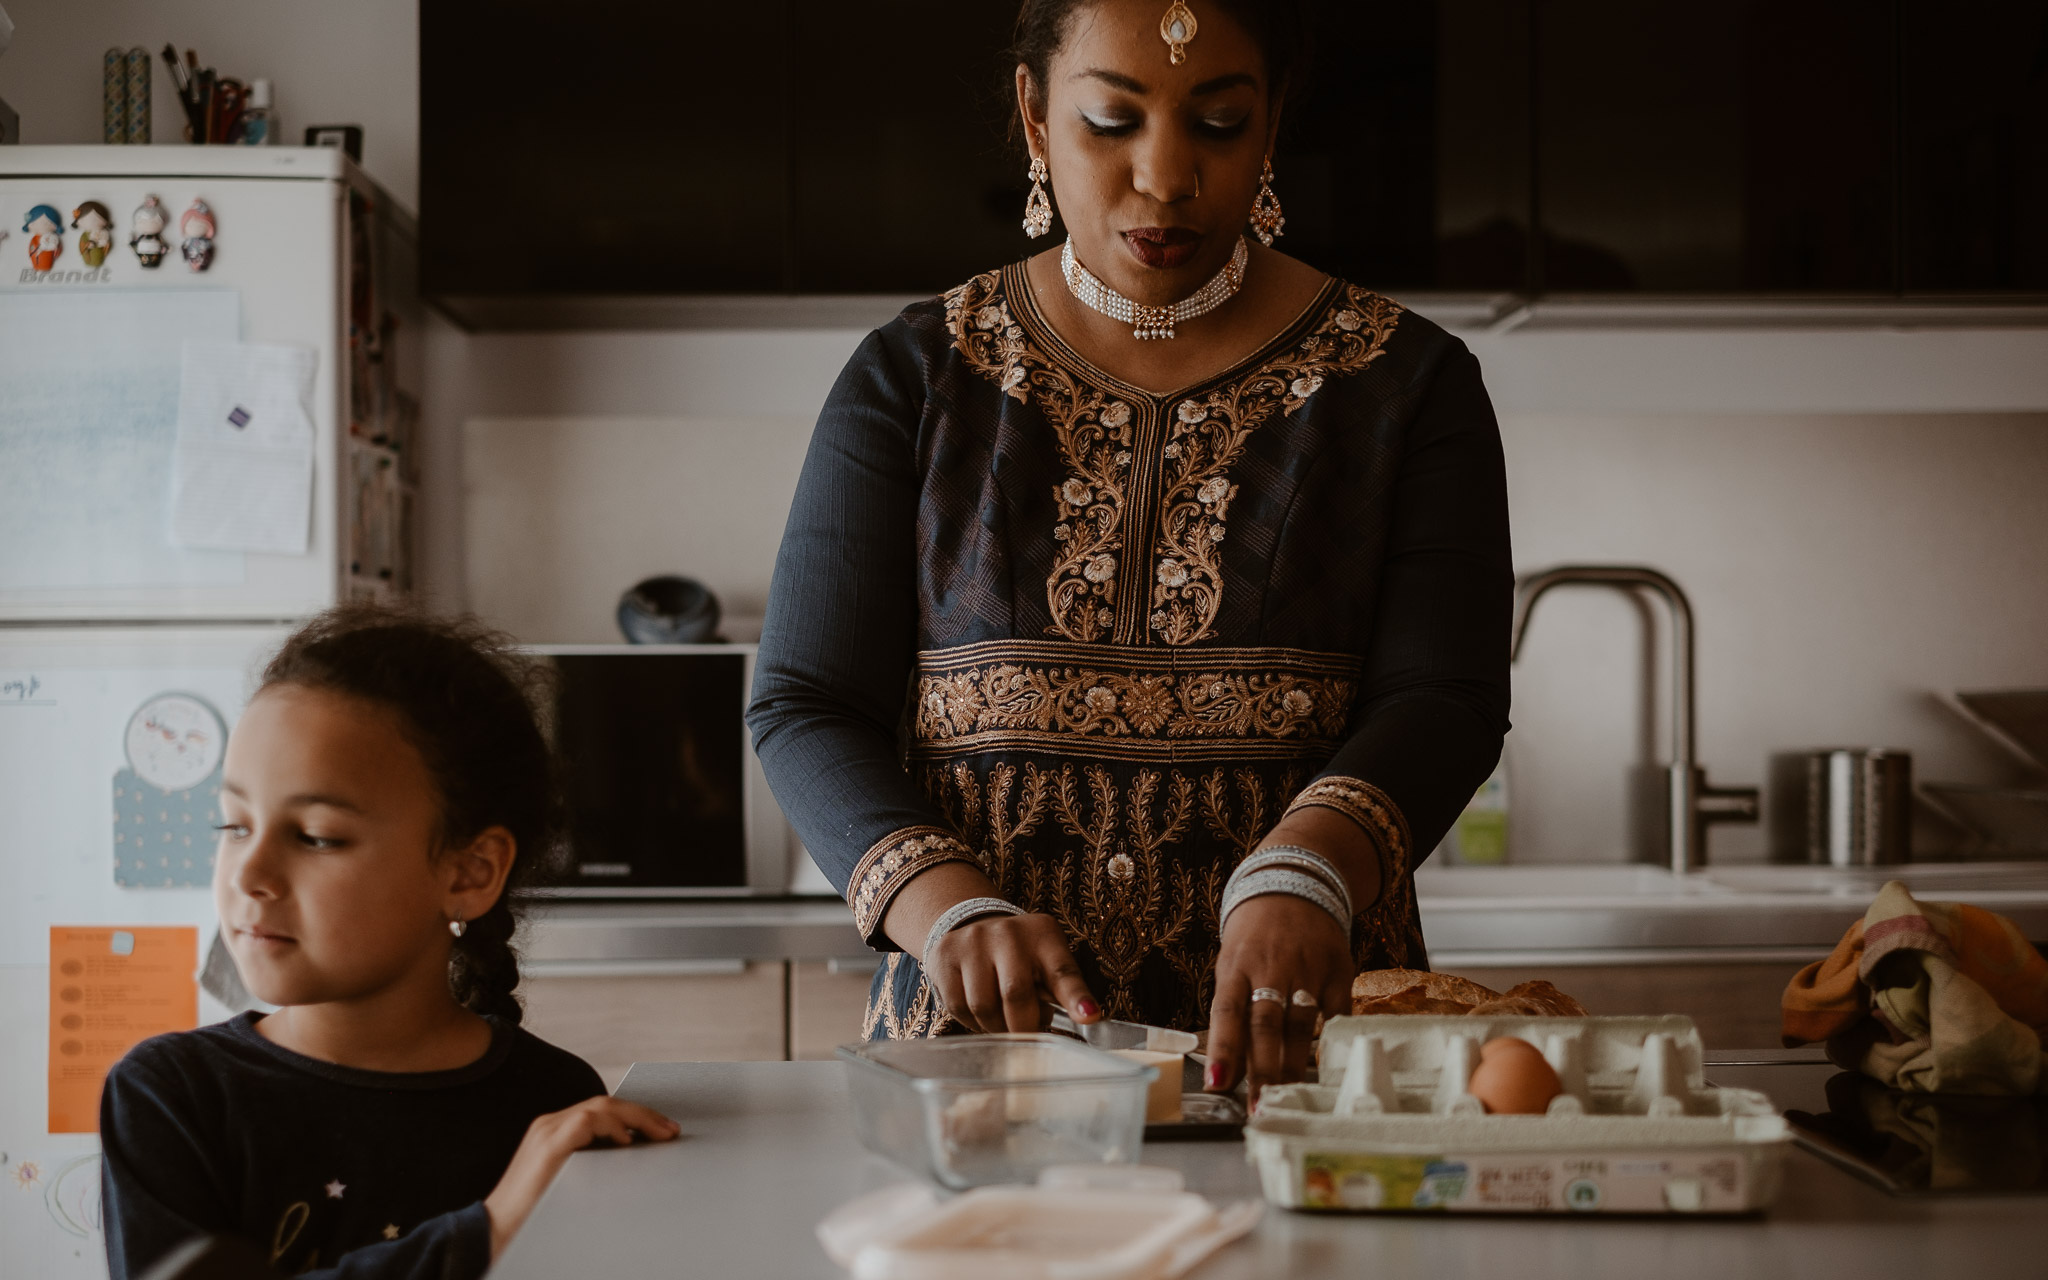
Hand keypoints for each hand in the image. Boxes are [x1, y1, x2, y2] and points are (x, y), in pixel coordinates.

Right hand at [484, 1095, 678, 1257]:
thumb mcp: (571, 1183)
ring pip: (601, 1107)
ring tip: (660, 1133)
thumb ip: (594, 1166)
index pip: (601, 1111)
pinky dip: (612, 1126)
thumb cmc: (533, 1214)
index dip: (634, 1117)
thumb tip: (631, 1160)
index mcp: (554, 1131)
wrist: (496, 1231)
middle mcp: (549, 1124)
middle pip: (605, 1104)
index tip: (661, 1131)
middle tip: (671, 1130)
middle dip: (643, 1115)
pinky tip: (628, 1141)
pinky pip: (587, 1121)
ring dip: (637, 1118)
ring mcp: (547, 1131)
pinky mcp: (548, 1144)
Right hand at [925, 911, 1100, 1032]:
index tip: (1090, 1017)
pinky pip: (957, 1006)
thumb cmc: (1020, 955)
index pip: (1062, 970)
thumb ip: (1060, 990)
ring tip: (1004, 1022)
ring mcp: (973, 942)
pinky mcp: (944, 955)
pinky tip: (981, 1015)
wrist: (972, 925)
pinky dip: (972, 1022)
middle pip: (1016, 994)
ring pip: (983, 1006)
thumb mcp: (1047, 961)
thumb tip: (1080, 1021)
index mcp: (1043, 936)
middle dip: (1024, 1027)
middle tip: (1028, 1037)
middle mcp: (1008, 934)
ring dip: (996, 1027)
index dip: (1076, 997)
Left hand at [1204, 893, 1352, 1100]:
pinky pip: (1336, 1013)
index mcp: (1236, 966)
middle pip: (1266, 1024)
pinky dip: (1330, 1041)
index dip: (1223, 1049)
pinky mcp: (1338, 971)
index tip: (1218, 1083)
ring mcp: (1307, 968)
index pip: (1227, 1012)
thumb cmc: (1254, 938)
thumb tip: (1228, 1070)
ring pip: (1300, 1024)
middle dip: (1262, 1069)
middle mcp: (1271, 967)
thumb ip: (1232, 1013)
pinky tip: (1324, 1068)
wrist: (1294, 886)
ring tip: (1286, 1095)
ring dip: (1292, 1064)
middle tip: (1260, 1106)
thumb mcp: (1232, 966)